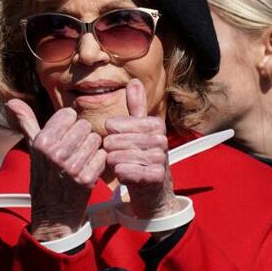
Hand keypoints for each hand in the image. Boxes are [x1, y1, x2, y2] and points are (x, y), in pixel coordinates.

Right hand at [5, 99, 105, 240]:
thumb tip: (12, 100)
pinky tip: (88, 167)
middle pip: (84, 125)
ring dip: (91, 147)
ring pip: (96, 139)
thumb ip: (26, 121)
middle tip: (73, 148)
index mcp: (42, 142)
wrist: (52, 210)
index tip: (64, 135)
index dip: (69, 123)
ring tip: (80, 158)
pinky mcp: (87, 179)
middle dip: (81, 134)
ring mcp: (72, 167)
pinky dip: (98, 161)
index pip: (69, 114)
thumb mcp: (33, 146)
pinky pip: (103, 155)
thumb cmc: (44, 173)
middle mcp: (56, 153)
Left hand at [103, 79, 179, 219]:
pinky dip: (121, 174)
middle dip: (110, 150)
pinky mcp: (156, 176)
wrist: (152, 189)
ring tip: (119, 164)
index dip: (111, 133)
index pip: (118, 125)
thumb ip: (136, 106)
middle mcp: (161, 140)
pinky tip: (124, 174)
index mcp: (155, 125)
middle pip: (116, 141)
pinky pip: (126, 171)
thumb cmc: (140, 156)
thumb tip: (134, 80)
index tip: (115, 138)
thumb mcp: (137, 130)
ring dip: (113, 162)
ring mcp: (160, 158)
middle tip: (114, 155)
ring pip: (119, 156)